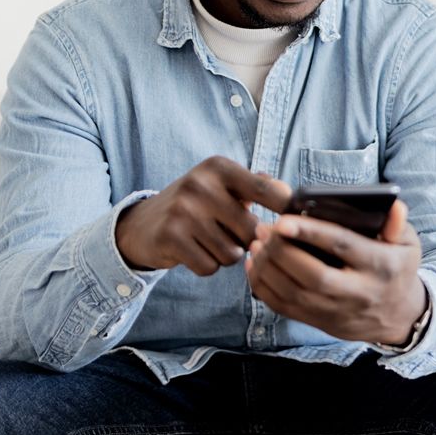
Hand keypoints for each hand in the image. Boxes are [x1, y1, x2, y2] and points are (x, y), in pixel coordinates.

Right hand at [115, 156, 291, 275]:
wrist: (143, 223)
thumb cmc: (197, 204)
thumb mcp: (223, 185)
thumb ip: (258, 186)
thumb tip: (292, 196)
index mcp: (219, 167)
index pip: (268, 191)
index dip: (286, 211)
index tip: (291, 222)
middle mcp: (201, 184)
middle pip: (251, 231)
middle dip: (246, 241)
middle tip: (229, 234)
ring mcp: (183, 210)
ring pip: (232, 254)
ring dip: (225, 255)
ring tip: (208, 240)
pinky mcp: (170, 237)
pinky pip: (209, 267)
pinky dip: (206, 265)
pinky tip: (193, 251)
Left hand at [245, 200, 426, 344]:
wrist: (398, 315)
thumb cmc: (396, 267)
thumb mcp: (406, 244)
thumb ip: (397, 224)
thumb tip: (394, 206)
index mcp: (381, 266)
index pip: (342, 247)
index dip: (311, 233)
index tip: (282, 220)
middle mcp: (359, 292)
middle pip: (314, 275)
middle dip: (283, 251)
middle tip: (263, 228)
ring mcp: (338, 312)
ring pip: (296, 294)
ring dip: (269, 268)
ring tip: (256, 243)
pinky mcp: (321, 322)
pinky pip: (285, 308)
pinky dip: (264, 288)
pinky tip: (255, 265)